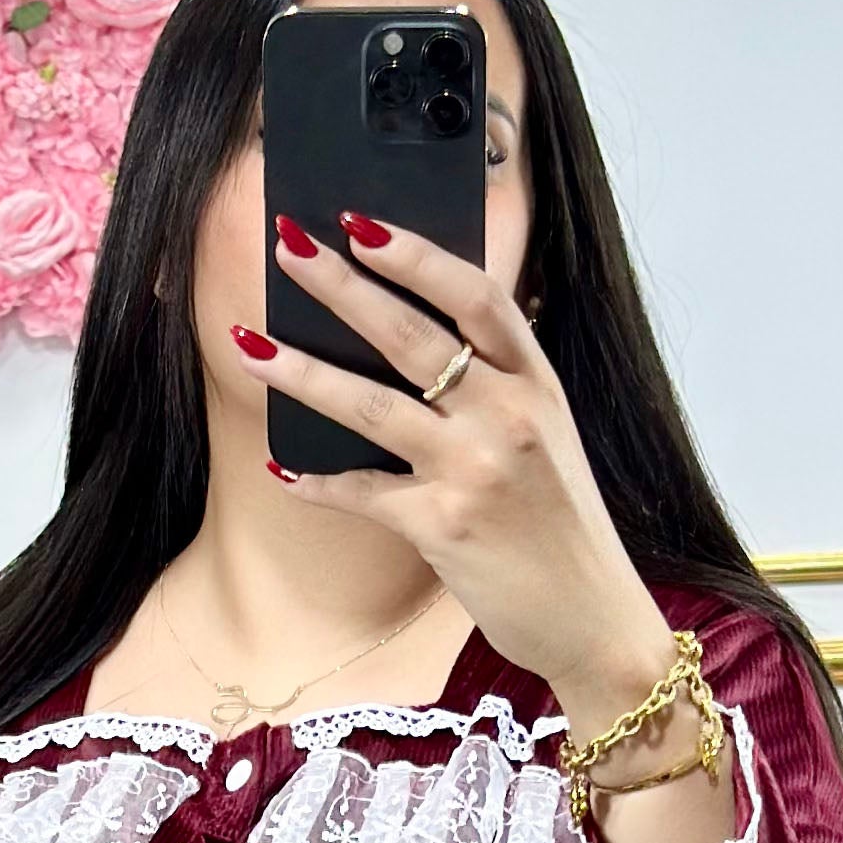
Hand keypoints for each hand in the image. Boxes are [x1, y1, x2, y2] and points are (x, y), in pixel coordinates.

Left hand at [246, 217, 675, 735]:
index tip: (361, 223)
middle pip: (410, 334)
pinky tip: (279, 468)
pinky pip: (362, 492)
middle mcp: (508, 417)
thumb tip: (422, 343)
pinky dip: (318, 481)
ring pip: (370, 404)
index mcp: (538, 385)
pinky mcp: (442, 528)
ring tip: (247, 343)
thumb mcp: (549, 440)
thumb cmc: (563, 529)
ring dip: (301, 372)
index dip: (416, 255)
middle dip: (340, 285)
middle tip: (286, 245)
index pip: (476, 296)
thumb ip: (499, 389)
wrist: (594, 619)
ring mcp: (474, 471)